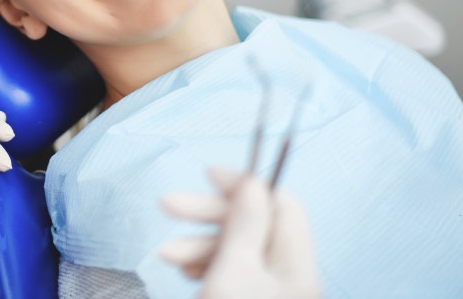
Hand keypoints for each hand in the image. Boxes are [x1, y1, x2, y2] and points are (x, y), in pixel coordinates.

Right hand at [160, 168, 320, 298]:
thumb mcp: (233, 270)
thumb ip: (244, 224)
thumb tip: (253, 184)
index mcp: (296, 265)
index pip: (280, 204)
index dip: (245, 185)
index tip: (207, 176)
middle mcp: (289, 277)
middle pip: (254, 225)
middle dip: (208, 214)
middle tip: (166, 204)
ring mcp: (271, 294)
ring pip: (236, 250)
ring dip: (198, 244)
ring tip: (168, 256)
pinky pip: (231, 272)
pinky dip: (205, 265)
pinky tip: (185, 271)